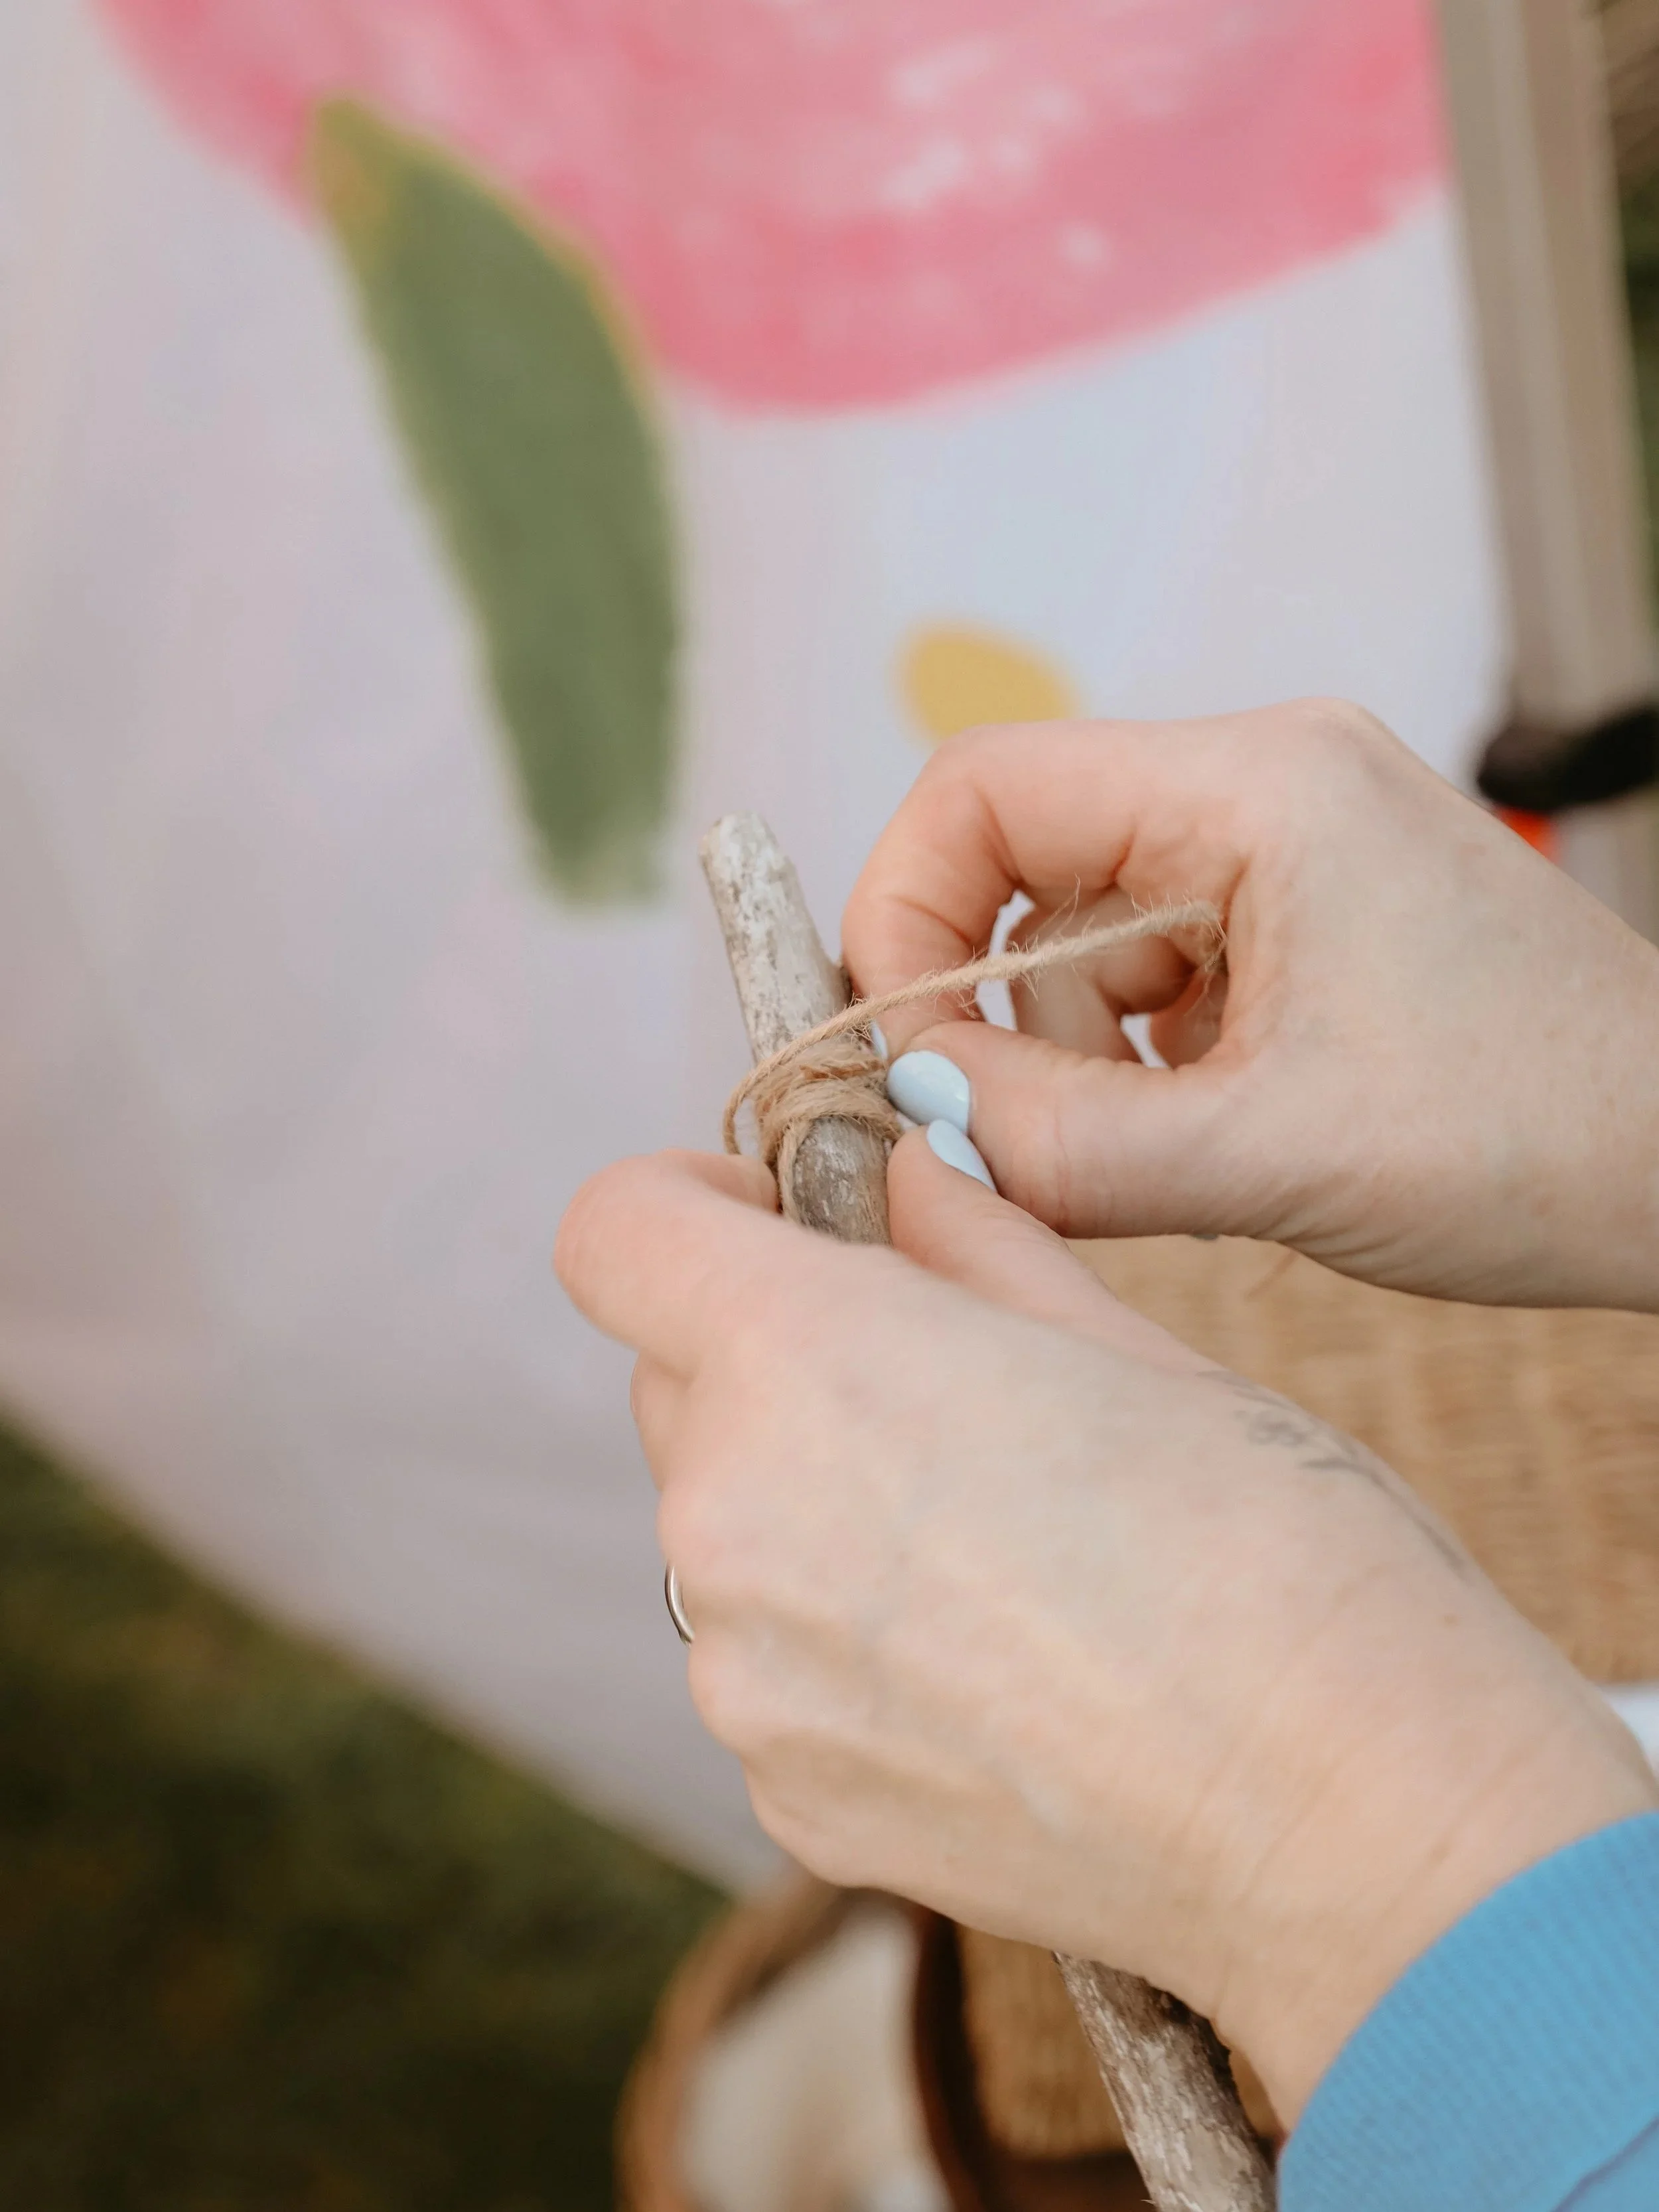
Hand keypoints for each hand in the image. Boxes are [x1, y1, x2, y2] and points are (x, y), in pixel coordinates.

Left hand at [556, 1137, 1654, 2121]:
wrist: (1352, 1817)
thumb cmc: (1272, 1547)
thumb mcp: (1127, 1340)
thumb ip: (969, 1245)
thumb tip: (899, 1183)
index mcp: (805, 1359)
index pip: (613, 1233)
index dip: (681, 1204)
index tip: (780, 1220)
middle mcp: (732, 1518)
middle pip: (678, 1385)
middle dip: (776, 1359)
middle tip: (944, 1389)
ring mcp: (746, 1680)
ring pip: (729, 1533)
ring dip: (815, 1507)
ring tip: (1003, 1552)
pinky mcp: (790, 1799)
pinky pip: (775, 1670)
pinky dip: (848, 1643)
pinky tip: (1003, 1669)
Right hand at [843, 699, 1658, 1311]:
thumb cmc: (1534, 1136)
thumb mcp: (1270, 1156)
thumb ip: (1059, 1145)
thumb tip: (899, 1119)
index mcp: (1257, 784)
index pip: (984, 789)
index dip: (902, 914)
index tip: (891, 1051)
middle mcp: (1265, 783)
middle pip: (1025, 866)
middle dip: (1002, 1015)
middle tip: (1023, 1139)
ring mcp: (1290, 848)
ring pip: (1084, 938)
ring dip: (1083, 1058)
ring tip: (1177, 1151)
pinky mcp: (1306, 917)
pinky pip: (1156, 975)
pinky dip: (1146, 1066)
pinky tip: (1219, 1133)